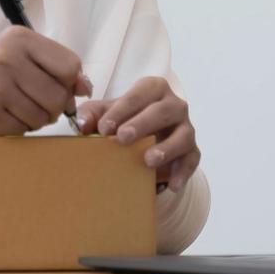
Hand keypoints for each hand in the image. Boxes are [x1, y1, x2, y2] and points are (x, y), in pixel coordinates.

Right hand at [0, 26, 92, 134]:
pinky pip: (21, 130)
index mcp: (18, 38)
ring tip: (15, 109)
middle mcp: (5, 57)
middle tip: (35, 104)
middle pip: (59, 96)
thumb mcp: (15, 56)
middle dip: (53, 108)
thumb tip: (85, 88)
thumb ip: (53, 67)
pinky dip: (17, 129)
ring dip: (35, 120)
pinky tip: (1, 117)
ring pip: (42, 117)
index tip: (56, 87)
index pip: (70, 66)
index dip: (69, 83)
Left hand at [77, 76, 199, 192]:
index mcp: (153, 89)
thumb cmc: (126, 119)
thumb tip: (82, 124)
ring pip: (183, 135)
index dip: (122, 109)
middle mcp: (174, 105)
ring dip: (167, 147)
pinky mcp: (192, 151)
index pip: (140, 93)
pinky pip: (191, 160)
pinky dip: (183, 172)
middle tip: (122, 138)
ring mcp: (186, 128)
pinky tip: (171, 184)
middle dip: (143, 124)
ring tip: (148, 160)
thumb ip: (92, 114)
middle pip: (163, 110)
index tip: (104, 128)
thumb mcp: (108, 113)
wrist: (148, 139)